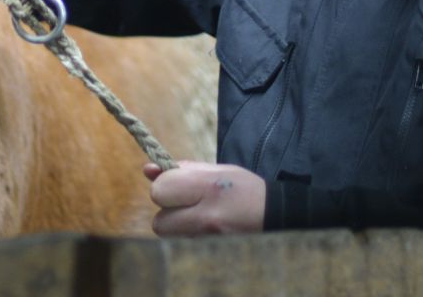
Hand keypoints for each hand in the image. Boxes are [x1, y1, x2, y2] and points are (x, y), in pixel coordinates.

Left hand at [144, 161, 264, 235]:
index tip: (177, 184)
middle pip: (158, 223)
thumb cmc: (243, 188)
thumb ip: (181, 170)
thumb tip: (148, 170)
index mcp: (208, 188)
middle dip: (166, 211)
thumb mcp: (216, 170)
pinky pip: (182, 244)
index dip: (163, 186)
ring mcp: (209, 240)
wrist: (274, 216)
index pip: (159, 192)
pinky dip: (186, 234)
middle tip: (186, 202)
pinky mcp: (209, 251)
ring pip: (170, 237)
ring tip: (197, 214)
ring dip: (175, 224)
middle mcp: (206, 217)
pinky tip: (204, 225)